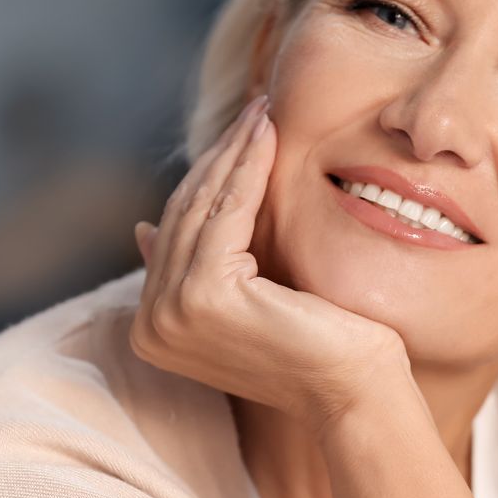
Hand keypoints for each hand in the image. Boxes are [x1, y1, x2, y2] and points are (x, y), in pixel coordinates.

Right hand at [129, 93, 411, 436]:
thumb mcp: (245, 299)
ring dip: (236, 150)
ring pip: (204, 206)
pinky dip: (249, 166)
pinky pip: (227, 211)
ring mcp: (171, 313)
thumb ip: (196, 267)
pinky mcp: (203, 295)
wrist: (357, 390)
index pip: (177, 231)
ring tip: (264, 110)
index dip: (207, 176)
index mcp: (152, 329)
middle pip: (186, 213)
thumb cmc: (317, 346)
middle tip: (255, 106)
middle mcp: (150, 325)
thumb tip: (141, 230)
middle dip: (221, 155)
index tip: (240, 132)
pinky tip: (270, 134)